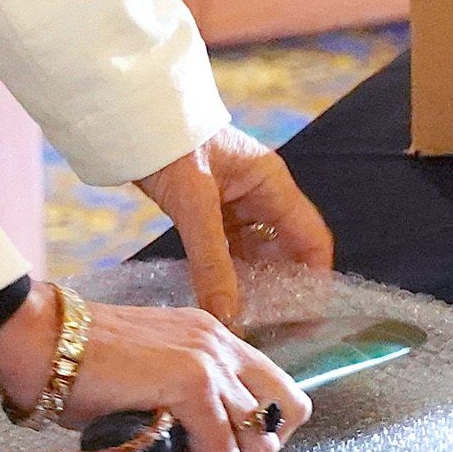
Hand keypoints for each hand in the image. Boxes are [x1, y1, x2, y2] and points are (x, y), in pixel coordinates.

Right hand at [0, 283, 308, 451]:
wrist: (41, 339)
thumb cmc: (80, 364)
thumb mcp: (149, 377)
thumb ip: (183, 403)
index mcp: (213, 337)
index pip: (276, 389)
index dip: (256, 431)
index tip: (217, 450)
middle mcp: (221, 343)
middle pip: (288, 411)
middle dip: (253, 451)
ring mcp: (210, 360)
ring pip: (256, 438)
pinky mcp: (191, 382)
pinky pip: (221, 451)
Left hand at [136, 128, 335, 330]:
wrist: (136, 122)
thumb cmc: (173, 146)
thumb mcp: (195, 206)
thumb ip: (212, 263)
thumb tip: (227, 315)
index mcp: (273, 185)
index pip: (312, 239)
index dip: (316, 278)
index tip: (308, 317)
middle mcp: (262, 195)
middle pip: (287, 251)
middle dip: (282, 289)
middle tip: (273, 329)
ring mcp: (238, 204)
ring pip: (256, 254)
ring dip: (252, 285)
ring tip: (246, 322)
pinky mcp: (213, 211)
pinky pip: (230, 251)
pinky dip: (228, 275)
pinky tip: (219, 299)